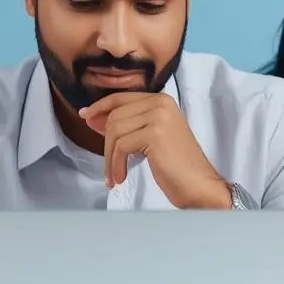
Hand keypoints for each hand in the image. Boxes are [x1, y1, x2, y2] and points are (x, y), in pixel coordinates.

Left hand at [79, 92, 229, 208]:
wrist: (199, 186)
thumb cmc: (175, 167)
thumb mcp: (149, 139)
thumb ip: (126, 125)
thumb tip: (92, 118)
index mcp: (161, 100)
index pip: (121, 98)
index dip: (100, 107)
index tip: (84, 116)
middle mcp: (161, 103)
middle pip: (114, 116)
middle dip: (105, 144)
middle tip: (108, 168)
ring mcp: (159, 116)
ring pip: (114, 131)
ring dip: (110, 159)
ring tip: (114, 176)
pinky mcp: (155, 133)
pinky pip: (120, 146)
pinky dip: (116, 165)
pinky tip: (121, 178)